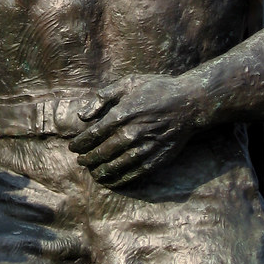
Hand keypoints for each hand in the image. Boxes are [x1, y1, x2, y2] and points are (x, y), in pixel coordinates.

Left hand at [69, 73, 200, 186]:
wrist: (189, 103)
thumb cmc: (157, 89)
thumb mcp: (128, 82)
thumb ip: (103, 97)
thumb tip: (82, 114)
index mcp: (122, 114)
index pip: (93, 135)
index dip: (80, 144)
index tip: (73, 147)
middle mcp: (131, 134)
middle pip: (102, 153)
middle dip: (87, 159)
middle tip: (81, 162)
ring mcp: (145, 148)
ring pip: (116, 165)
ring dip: (101, 171)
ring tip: (93, 173)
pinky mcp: (157, 158)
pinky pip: (134, 173)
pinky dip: (120, 179)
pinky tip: (111, 180)